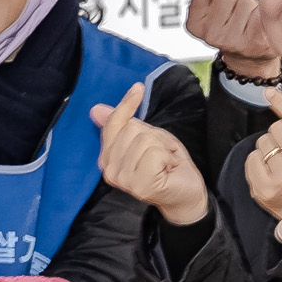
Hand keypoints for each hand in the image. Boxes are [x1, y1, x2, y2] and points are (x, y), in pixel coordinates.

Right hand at [92, 82, 209, 224]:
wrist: (186, 193)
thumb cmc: (167, 165)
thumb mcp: (146, 137)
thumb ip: (123, 124)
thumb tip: (95, 109)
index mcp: (107, 157)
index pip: (113, 123)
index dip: (126, 104)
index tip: (137, 88)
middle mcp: (109, 169)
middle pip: (131, 128)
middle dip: (154, 137)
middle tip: (160, 154)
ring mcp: (123, 179)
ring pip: (144, 140)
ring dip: (162, 149)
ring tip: (164, 163)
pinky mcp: (139, 185)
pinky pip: (153, 153)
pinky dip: (167, 158)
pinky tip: (167, 170)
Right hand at [187, 0, 277, 74]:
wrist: (250, 56)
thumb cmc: (233, 24)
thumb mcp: (216, 2)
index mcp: (196, 23)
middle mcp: (211, 35)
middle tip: (238, 11)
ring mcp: (231, 41)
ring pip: (246, 3)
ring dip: (250, 6)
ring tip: (248, 20)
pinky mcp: (254, 43)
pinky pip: (261, 15)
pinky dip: (264, 14)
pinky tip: (261, 22)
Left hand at [244, 91, 281, 225]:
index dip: (281, 102)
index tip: (269, 93)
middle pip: (276, 127)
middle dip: (279, 135)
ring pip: (263, 143)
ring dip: (268, 149)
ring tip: (279, 161)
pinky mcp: (266, 188)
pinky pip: (251, 159)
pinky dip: (256, 163)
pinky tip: (269, 171)